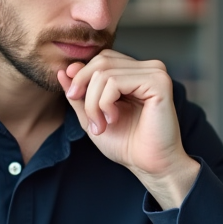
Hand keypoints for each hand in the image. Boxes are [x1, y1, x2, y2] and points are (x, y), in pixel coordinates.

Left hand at [58, 50, 199, 208]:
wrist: (148, 165)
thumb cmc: (126, 143)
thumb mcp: (92, 115)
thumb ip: (79, 93)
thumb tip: (64, 70)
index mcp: (136, 72)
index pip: (101, 58)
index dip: (82, 75)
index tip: (73, 97)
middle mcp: (148, 68)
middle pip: (101, 61)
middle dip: (84, 89)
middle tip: (89, 118)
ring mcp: (155, 73)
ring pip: (104, 72)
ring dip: (94, 103)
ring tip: (101, 124)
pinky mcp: (158, 82)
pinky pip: (115, 81)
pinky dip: (105, 102)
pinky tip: (114, 119)